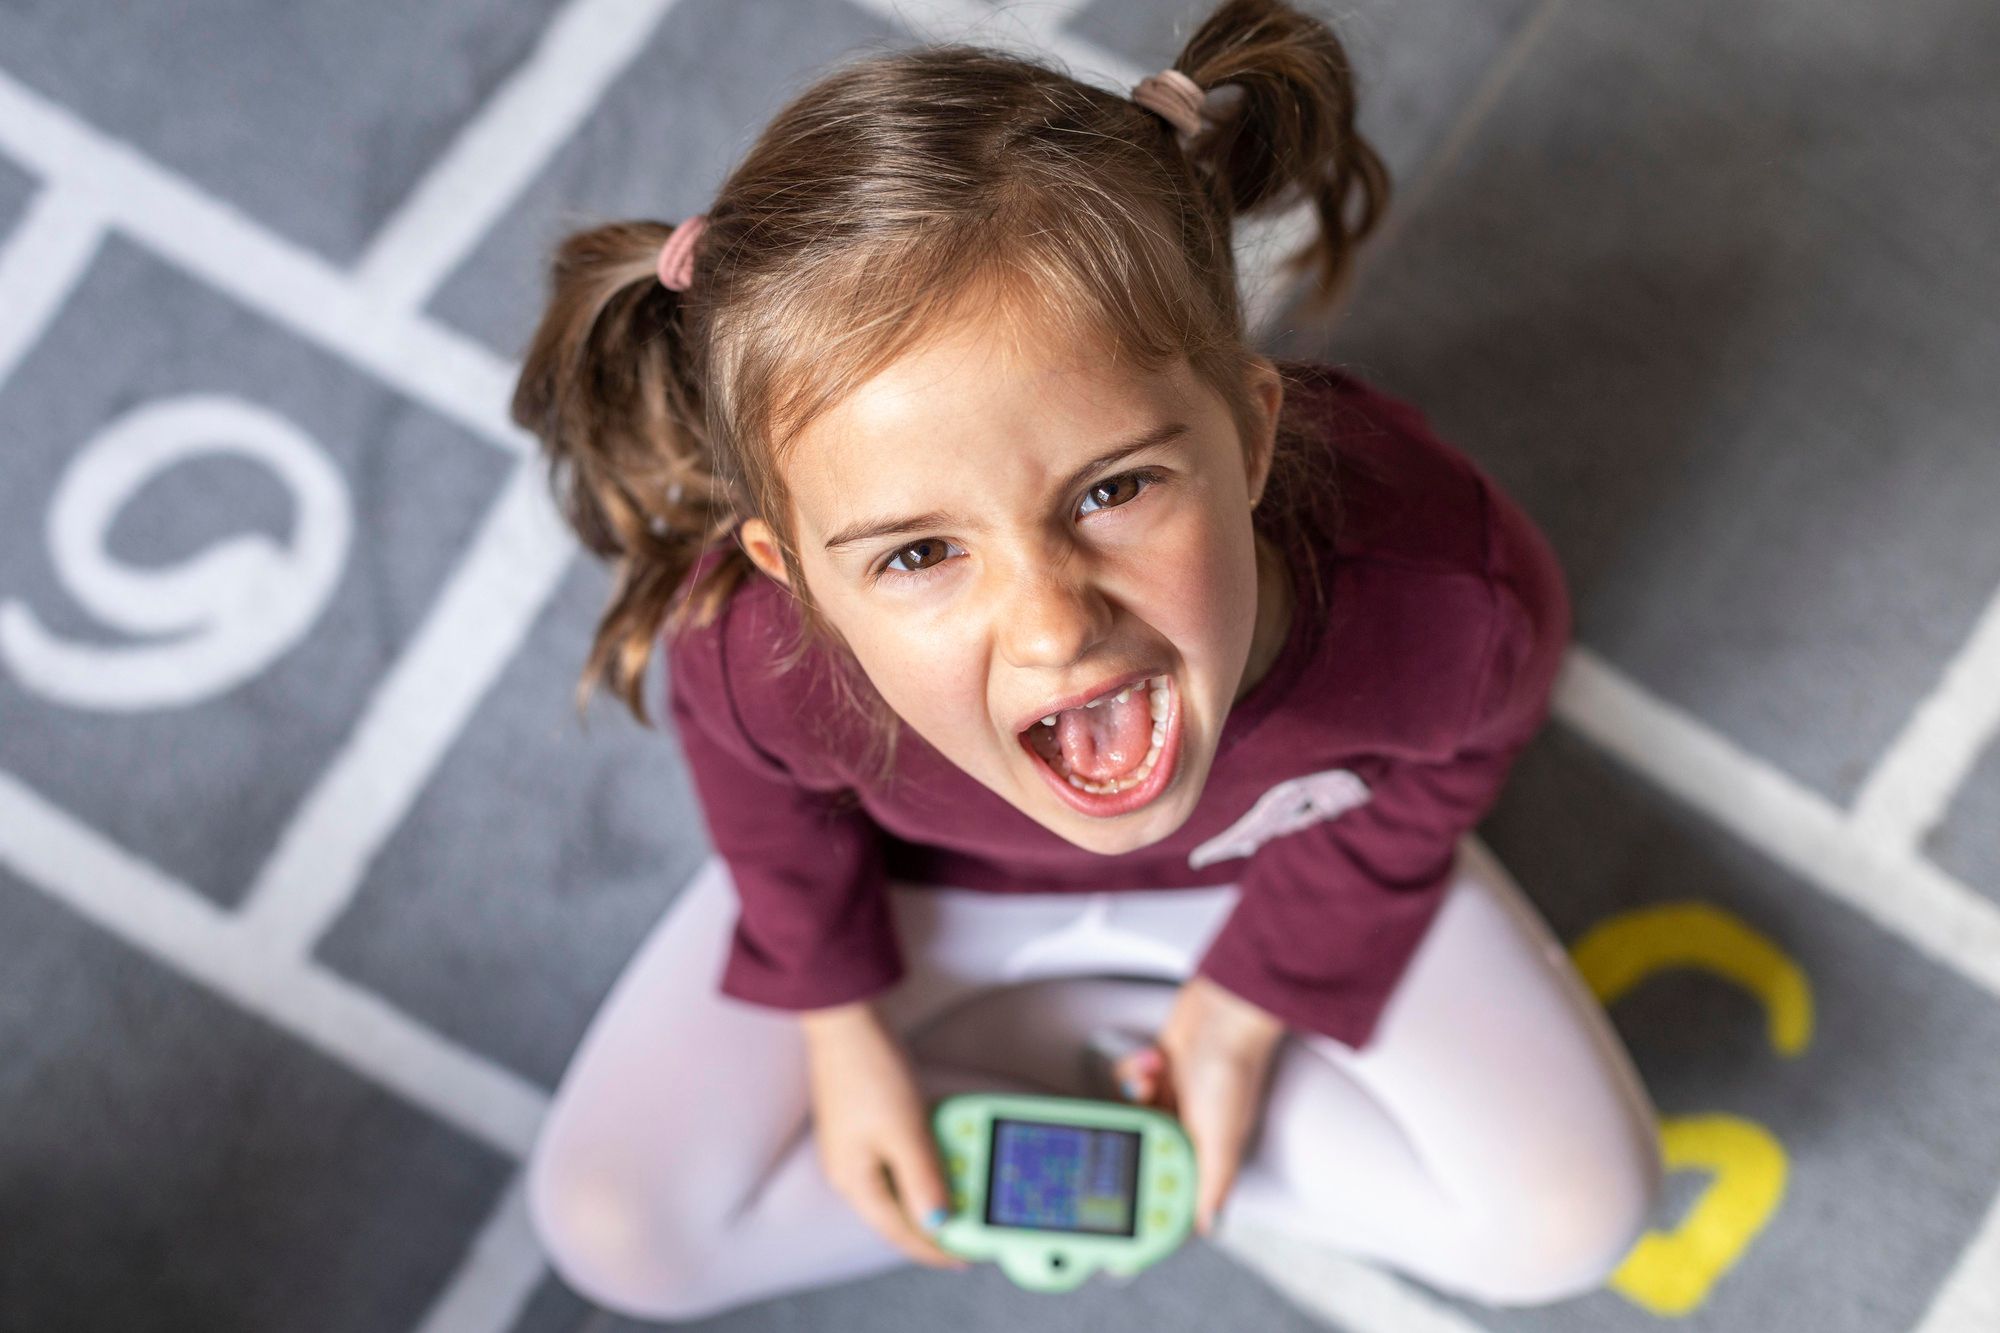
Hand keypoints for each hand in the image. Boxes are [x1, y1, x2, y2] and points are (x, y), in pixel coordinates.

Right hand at [801, 1005, 971, 1270]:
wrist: (844, 1020)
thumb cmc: (868, 1070)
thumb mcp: (905, 1132)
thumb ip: (923, 1183)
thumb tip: (936, 1224)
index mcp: (854, 1181)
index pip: (900, 1231)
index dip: (934, 1249)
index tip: (964, 1257)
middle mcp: (848, 1170)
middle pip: (896, 1212)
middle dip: (933, 1222)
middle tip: (968, 1227)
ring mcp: (851, 1146)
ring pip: (897, 1185)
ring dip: (929, 1191)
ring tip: (960, 1191)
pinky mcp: (859, 1124)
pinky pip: (894, 1159)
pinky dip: (920, 1164)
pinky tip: (938, 1155)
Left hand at [1109, 974, 1285, 1236]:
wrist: (1227, 1008)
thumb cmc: (1233, 1066)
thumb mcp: (1222, 1135)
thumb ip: (1214, 1182)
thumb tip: (1209, 1223)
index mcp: (1209, 1146)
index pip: (1178, 1181)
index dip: (1154, 1190)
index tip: (1127, 1197)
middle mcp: (1193, 1122)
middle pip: (1150, 1145)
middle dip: (1137, 1133)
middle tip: (1134, 1123)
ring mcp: (1177, 1093)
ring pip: (1137, 1111)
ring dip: (1137, 1095)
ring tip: (1153, 1079)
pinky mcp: (1164, 1065)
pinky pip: (1134, 1078)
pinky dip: (1137, 1069)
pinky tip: (1154, 1059)